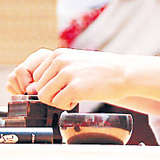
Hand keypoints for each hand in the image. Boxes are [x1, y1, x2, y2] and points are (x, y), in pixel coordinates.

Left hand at [6, 48, 141, 109]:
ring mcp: (67, 74)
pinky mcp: (75, 88)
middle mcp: (60, 61)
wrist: (124, 72)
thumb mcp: (75, 61)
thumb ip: (57, 70)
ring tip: (74, 96)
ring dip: (58, 100)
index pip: (37, 77)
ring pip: (45, 97)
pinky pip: (58, 103)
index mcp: (58, 54)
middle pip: (39, 88)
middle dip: (52, 95)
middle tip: (69, 93)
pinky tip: (80, 99)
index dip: (48, 86)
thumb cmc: (101, 70)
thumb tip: (35, 88)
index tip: (62, 87)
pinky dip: (67, 105)